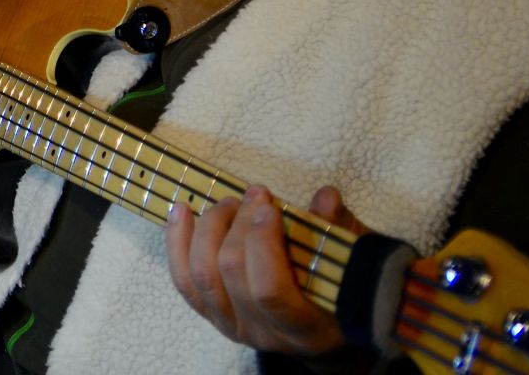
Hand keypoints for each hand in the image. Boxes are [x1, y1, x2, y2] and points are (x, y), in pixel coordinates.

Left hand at [166, 184, 364, 356]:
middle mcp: (261, 333)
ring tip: (229, 203)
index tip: (270, 206)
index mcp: (303, 328)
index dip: (262, 242)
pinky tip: (181, 211)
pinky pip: (183, 280)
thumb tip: (325, 197)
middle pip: (231, 273)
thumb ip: (339, 232)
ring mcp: (231, 326)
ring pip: (201, 275)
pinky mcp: (210, 314)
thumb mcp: (351, 265)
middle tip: (255, 195)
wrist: (324, 329)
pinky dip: (177, 242)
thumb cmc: (340, 292)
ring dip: (210, 228)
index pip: (269, 290)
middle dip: (238, 224)